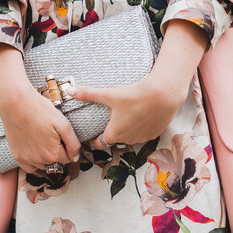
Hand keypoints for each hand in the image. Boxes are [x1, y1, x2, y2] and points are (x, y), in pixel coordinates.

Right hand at [0, 44, 79, 172]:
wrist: (13, 100)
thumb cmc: (40, 107)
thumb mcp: (62, 122)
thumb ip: (72, 141)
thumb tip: (76, 156)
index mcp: (53, 154)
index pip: (70, 158)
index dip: (71, 147)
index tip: (68, 136)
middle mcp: (39, 161)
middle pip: (57, 163)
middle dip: (60, 151)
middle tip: (56, 134)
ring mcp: (25, 159)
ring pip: (43, 165)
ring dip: (46, 155)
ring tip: (45, 136)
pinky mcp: (16, 155)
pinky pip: (29, 165)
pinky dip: (33, 158)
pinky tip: (34, 143)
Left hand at [67, 19, 208, 146]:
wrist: (163, 95)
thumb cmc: (135, 96)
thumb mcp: (109, 94)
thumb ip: (88, 94)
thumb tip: (70, 90)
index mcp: (114, 134)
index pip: (99, 143)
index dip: (95, 137)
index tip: (94, 131)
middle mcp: (128, 140)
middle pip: (115, 138)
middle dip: (112, 130)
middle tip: (111, 117)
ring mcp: (142, 138)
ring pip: (130, 136)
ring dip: (127, 129)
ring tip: (127, 114)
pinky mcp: (154, 134)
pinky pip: (143, 133)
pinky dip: (141, 126)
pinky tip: (141, 114)